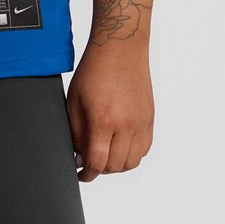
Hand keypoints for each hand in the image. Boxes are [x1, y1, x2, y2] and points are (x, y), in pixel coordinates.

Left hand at [65, 46, 153, 180]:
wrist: (121, 49)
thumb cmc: (94, 71)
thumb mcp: (74, 102)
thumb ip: (76, 133)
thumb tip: (80, 158)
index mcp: (103, 120)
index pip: (97, 163)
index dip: (87, 174)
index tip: (81, 174)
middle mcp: (126, 125)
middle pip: (115, 167)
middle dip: (100, 170)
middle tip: (90, 161)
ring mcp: (141, 123)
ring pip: (132, 162)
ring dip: (117, 165)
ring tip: (105, 155)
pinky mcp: (150, 118)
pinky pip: (144, 149)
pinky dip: (132, 154)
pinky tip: (120, 145)